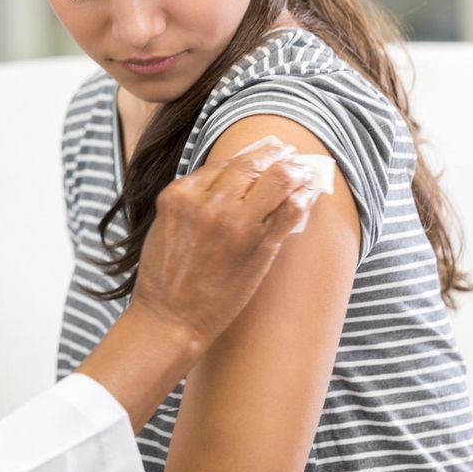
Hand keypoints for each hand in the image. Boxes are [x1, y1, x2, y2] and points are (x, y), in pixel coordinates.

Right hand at [76, 140, 318, 431]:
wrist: (170, 320)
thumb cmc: (165, 277)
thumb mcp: (165, 226)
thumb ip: (191, 200)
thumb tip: (226, 181)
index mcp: (179, 196)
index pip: (220, 166)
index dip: (244, 160)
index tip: (259, 156)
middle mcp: (207, 204)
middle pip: (248, 165)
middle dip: (272, 154)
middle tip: (286, 151)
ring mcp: (235, 225)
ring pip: (275, 181)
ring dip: (293, 171)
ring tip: (303, 169)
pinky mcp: (258, 247)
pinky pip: (289, 213)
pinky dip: (301, 200)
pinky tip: (307, 195)